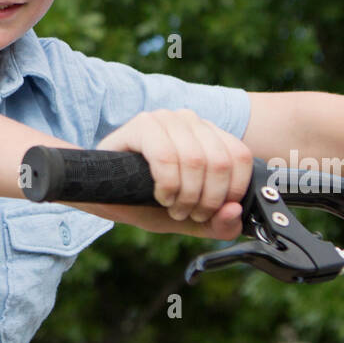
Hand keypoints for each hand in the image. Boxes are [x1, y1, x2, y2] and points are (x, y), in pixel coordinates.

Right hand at [93, 109, 250, 240]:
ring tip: (173, 207)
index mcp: (208, 136)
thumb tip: (233, 212)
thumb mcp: (190, 219)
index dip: (231, 192)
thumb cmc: (148, 201)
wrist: (103, 194)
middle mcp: (190, 121)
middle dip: (207, 200)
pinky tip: (160, 195)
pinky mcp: (142, 124)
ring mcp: (166, 119)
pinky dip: (166, 185)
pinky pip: (165, 157)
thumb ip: (218, 223)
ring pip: (195, 160)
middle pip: (219, 162)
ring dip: (185, 195)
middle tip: (189, 213)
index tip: (213, 211)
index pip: (239, 156)